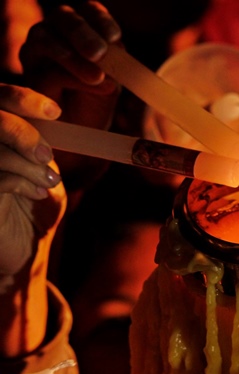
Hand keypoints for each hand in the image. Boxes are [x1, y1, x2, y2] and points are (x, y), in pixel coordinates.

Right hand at [0, 84, 64, 279]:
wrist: (28, 247)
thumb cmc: (36, 203)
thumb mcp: (44, 166)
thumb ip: (43, 139)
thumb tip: (55, 116)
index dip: (22, 98)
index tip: (55, 113)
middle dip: (24, 133)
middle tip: (46, 156)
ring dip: (27, 164)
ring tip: (48, 181)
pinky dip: (19, 182)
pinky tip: (35, 193)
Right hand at [19, 0, 121, 128]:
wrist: (84, 125)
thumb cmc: (99, 94)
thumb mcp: (114, 75)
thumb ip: (114, 62)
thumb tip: (115, 54)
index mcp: (82, 25)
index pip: (90, 11)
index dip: (101, 21)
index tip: (115, 37)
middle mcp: (56, 30)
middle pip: (65, 19)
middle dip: (84, 35)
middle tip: (99, 53)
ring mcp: (38, 49)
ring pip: (48, 41)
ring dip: (75, 60)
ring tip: (98, 77)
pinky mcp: (32, 75)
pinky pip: (49, 72)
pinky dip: (74, 80)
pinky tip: (93, 88)